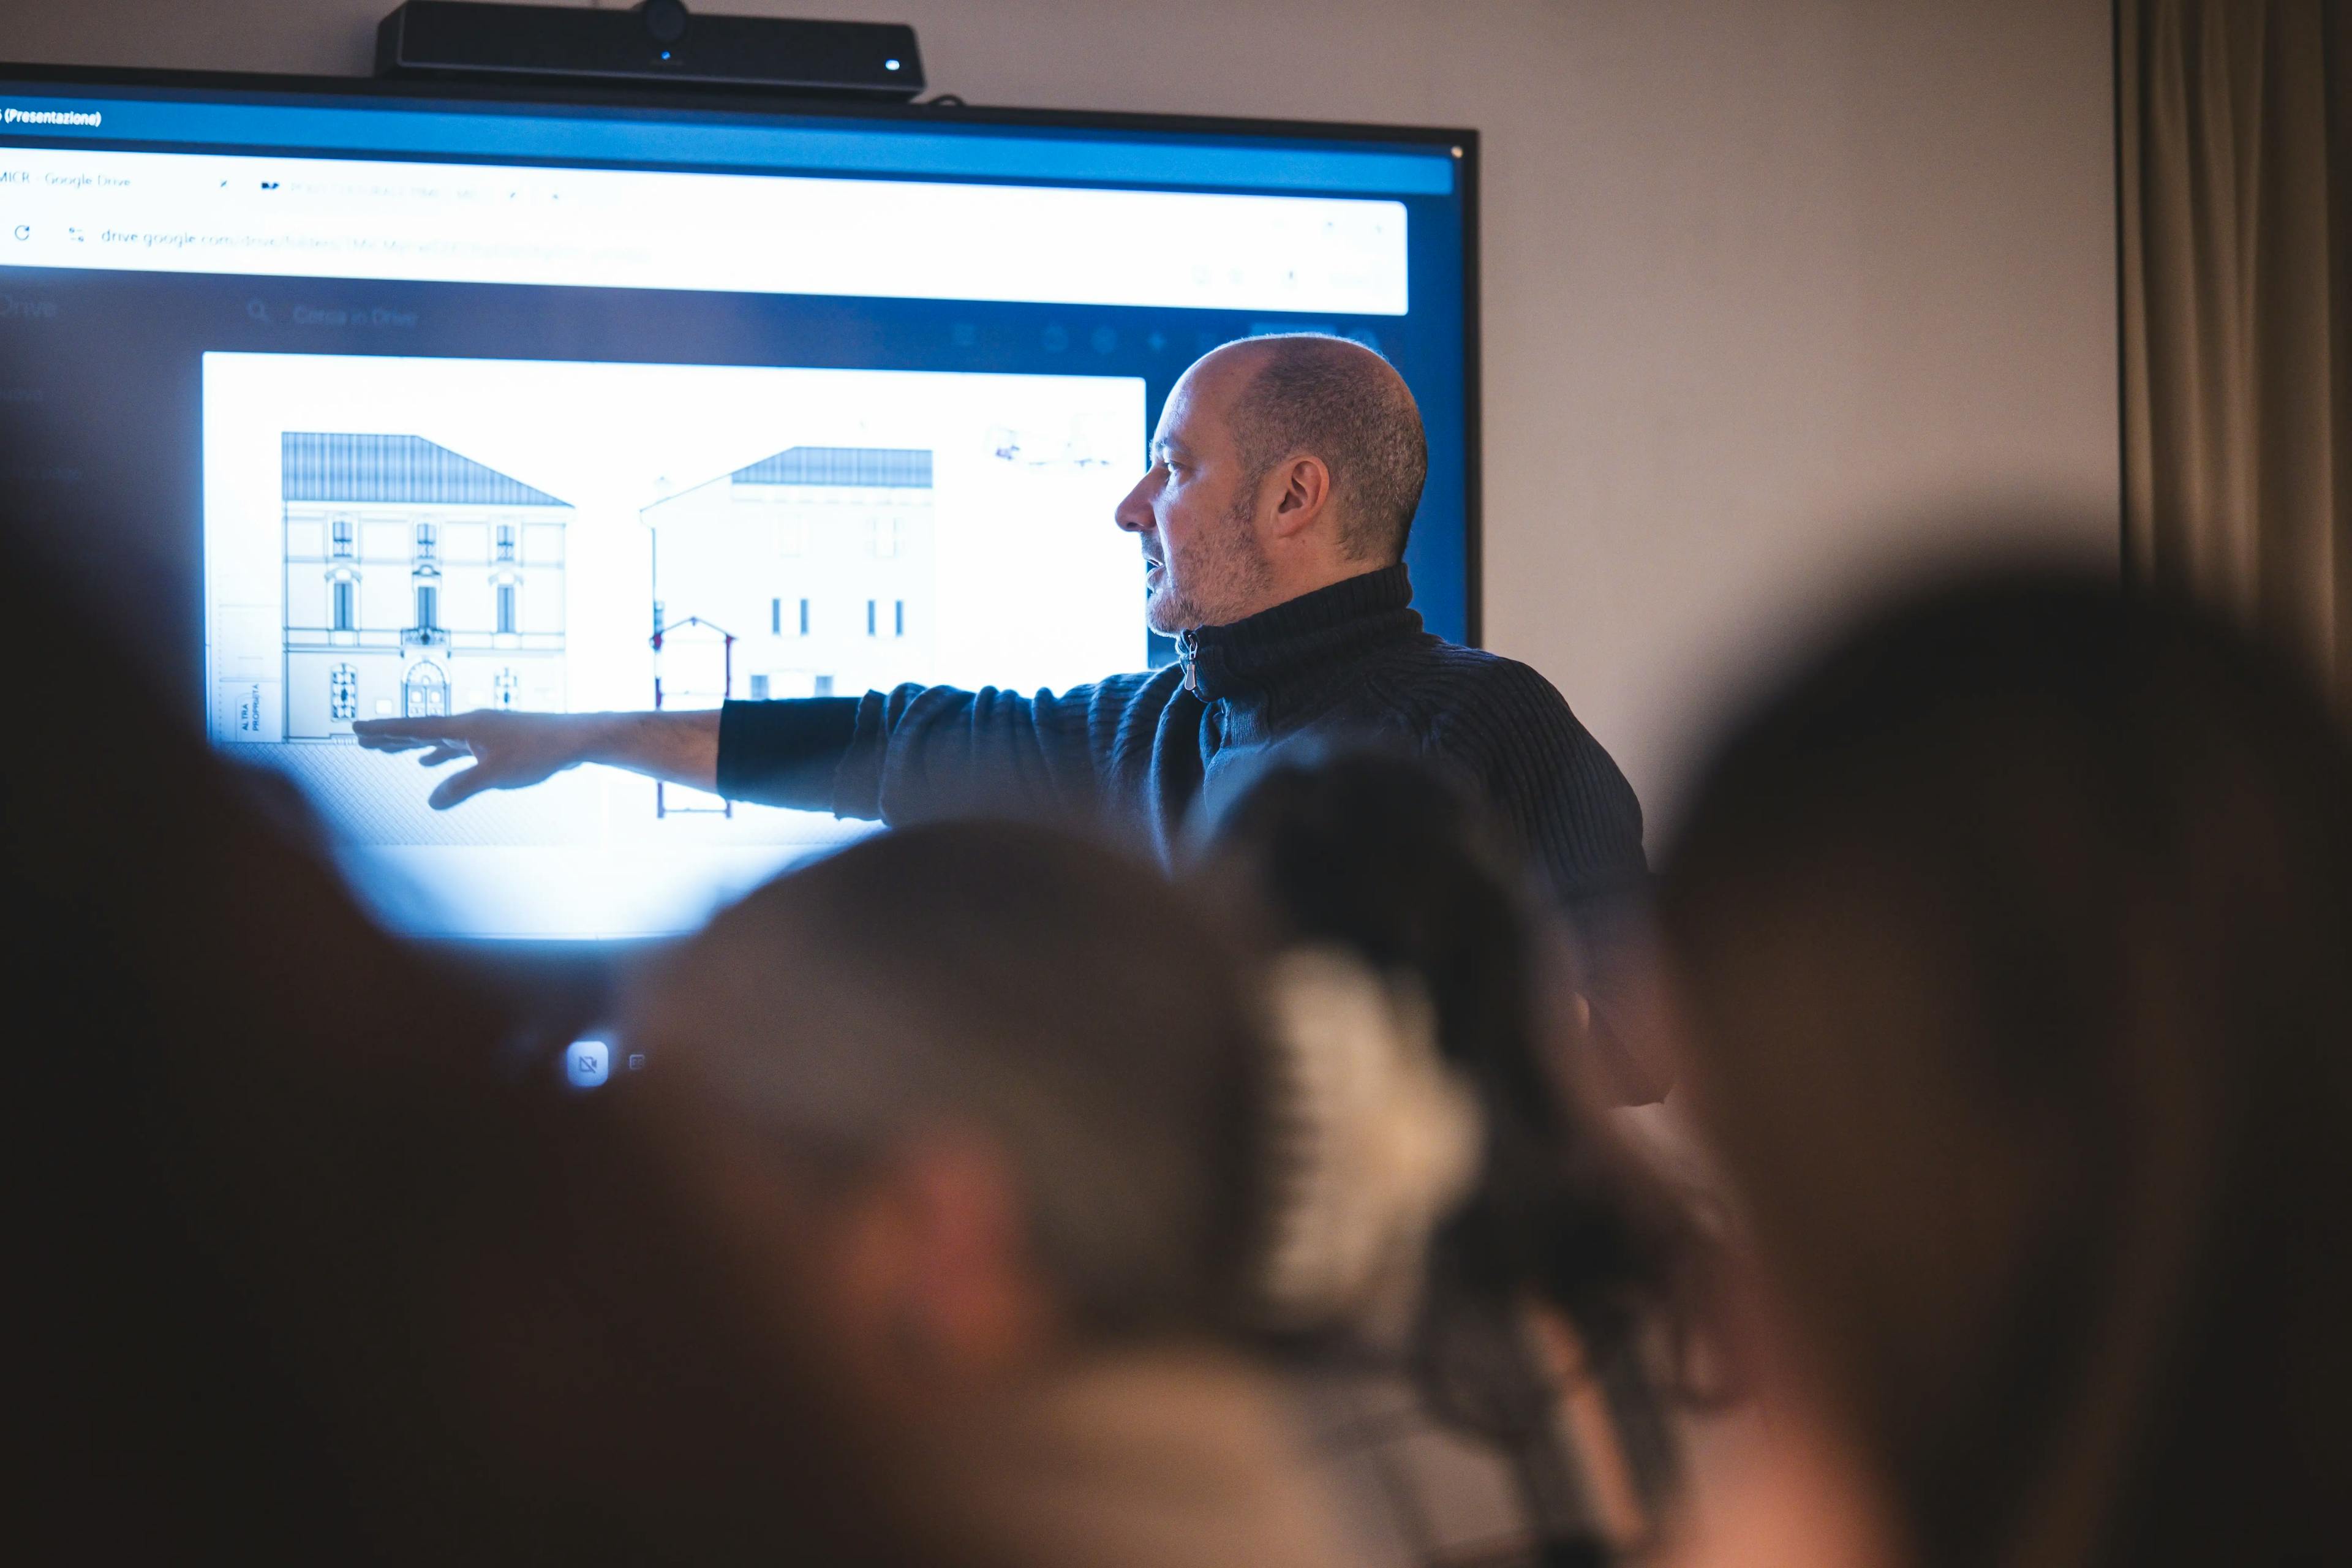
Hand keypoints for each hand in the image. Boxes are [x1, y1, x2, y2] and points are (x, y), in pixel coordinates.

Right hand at [353, 711, 600, 809]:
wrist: (574, 740)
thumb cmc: (539, 753)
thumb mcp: (497, 774)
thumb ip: (463, 787)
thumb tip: (431, 801)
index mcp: (466, 726)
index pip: (417, 727)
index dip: (386, 730)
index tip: (357, 729)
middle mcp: (470, 724)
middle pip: (421, 729)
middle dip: (391, 736)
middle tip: (360, 739)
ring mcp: (481, 731)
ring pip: (437, 738)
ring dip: (410, 744)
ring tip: (384, 750)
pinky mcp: (493, 741)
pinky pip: (455, 746)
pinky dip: (437, 753)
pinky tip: (426, 763)